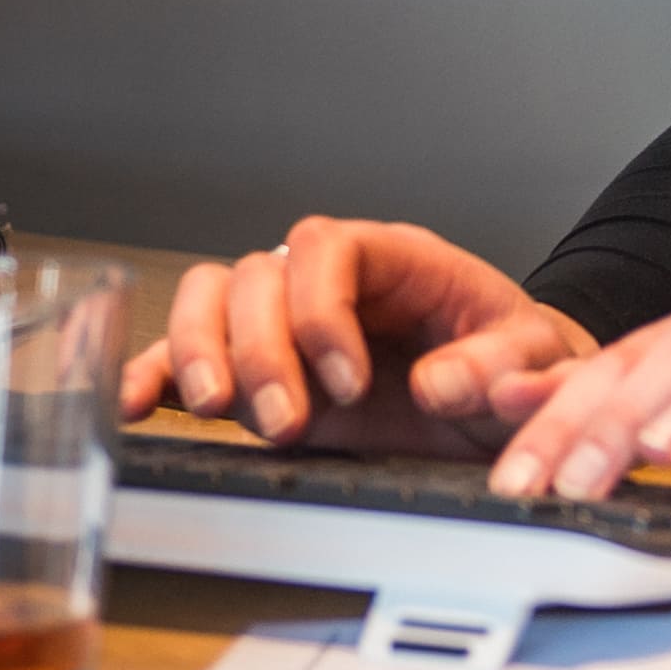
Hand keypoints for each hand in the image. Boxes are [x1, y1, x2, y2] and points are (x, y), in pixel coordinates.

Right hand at [121, 217, 594, 444]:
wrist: (498, 404)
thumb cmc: (513, 363)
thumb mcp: (533, 358)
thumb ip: (499, 365)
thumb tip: (439, 384)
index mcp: (395, 258)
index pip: (327, 248)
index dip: (322, 310)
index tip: (350, 380)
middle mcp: (327, 281)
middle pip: (256, 275)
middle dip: (261, 350)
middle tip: (292, 421)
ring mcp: (281, 321)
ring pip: (209, 299)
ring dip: (203, 354)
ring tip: (220, 411)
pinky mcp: (253, 369)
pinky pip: (183, 352)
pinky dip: (155, 372)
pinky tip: (137, 403)